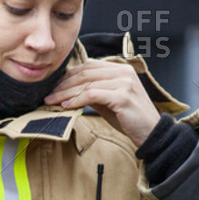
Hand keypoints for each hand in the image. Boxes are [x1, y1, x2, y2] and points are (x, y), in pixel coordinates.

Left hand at [45, 60, 160, 146]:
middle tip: (48, 95)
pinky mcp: (122, 96)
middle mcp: (123, 71)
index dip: (68, 76)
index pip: (88, 66)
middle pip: (85, 73)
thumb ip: (93, 92)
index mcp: (120, 69)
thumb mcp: (108, 102)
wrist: (151, 133)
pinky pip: (92, 95)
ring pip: (86, 83)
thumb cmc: (129, 119)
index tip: (54, 87)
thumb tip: (69, 91)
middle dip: (63, 84)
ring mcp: (124, 82)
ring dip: (66, 93)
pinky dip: (76, 100)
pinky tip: (66, 107)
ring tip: (52, 101)